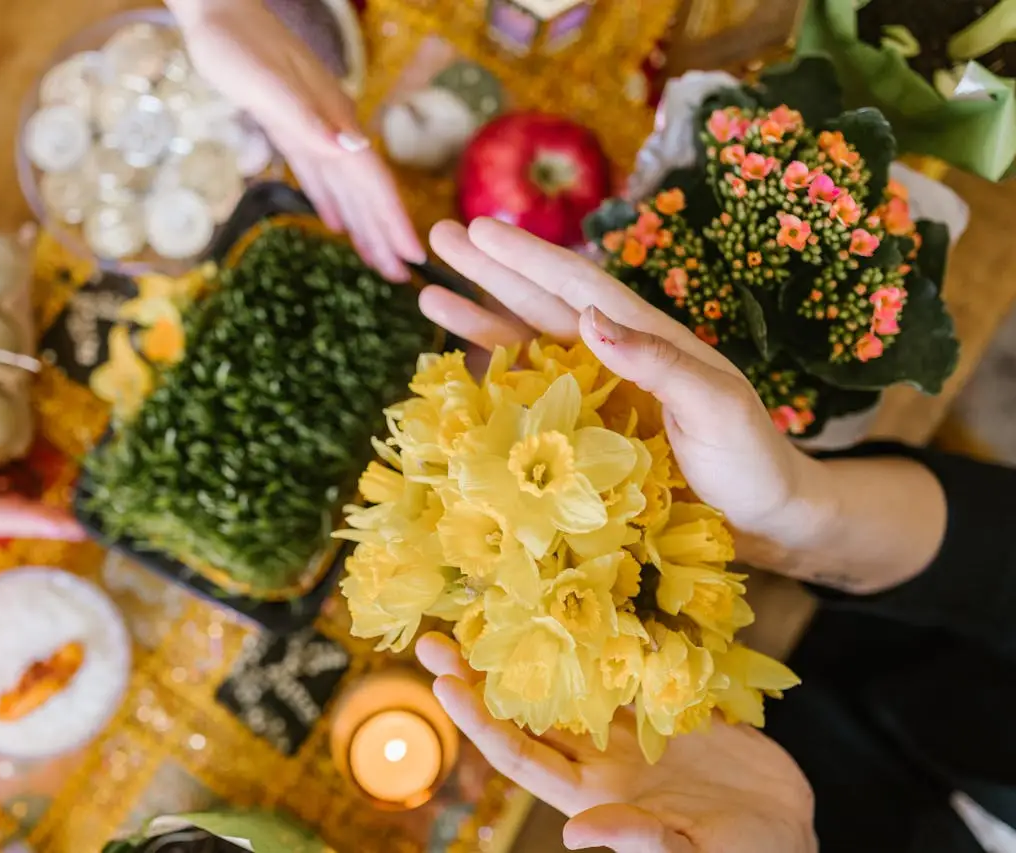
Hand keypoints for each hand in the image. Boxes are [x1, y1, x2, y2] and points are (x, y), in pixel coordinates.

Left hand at [172, 0, 423, 280]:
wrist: (217, 10)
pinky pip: (318, 175)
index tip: (413, 256)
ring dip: (363, 225)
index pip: (372, 179)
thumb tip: (355, 149)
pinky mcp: (291, 127)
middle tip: (402, 278)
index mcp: (332, 119)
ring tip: (378, 263)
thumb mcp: (268, 84)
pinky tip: (336, 224)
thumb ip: (309, 118)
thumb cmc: (235, 45)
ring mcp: (313, 127)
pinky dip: (330, 202)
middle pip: (365, 191)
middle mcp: (331, 127)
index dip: (393, 218)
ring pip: (345, 189)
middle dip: (385, 234)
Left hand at [417, 634, 815, 852]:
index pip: (521, 754)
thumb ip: (643, 843)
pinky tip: (572, 597)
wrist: (794, 833)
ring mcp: (628, 726)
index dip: (479, 721)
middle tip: (434, 633)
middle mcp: (600, 756)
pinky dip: (598, 633)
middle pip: (525, 708)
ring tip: (488, 604)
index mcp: (594, 794)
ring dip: (527, 645)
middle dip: (479, 673)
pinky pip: (622, 662)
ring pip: (564, 678)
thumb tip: (576, 834)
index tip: (442, 684)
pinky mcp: (664, 701)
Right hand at [419, 217, 826, 558]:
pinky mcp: (584, 434)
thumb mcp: (717, 405)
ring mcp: (596, 394)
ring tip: (429, 291)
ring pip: (527, 344)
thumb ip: (657, 361)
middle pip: (541, 302)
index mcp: (648, 339)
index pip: (578, 287)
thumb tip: (587, 316)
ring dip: (480, 317)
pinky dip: (495, 379)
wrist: (766, 519)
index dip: (528, 258)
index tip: (482, 230)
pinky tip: (461, 365)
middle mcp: (614, 358)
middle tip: (438, 234)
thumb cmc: (751, 460)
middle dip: (490, 270)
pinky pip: (529, 399)